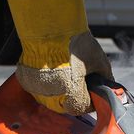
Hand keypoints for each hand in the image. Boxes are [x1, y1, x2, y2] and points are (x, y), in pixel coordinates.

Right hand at [5, 0, 112, 115]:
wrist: (48, 25)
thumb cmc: (75, 41)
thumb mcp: (98, 61)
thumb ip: (105, 78)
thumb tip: (108, 87)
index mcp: (71, 91)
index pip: (82, 108)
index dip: (89, 101)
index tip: (91, 93)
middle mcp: (51, 93)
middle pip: (66, 106)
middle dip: (74, 97)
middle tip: (78, 83)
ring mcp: (36, 88)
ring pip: (50, 100)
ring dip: (59, 93)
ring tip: (64, 76)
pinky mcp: (26, 80)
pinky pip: (37, 90)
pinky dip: (45, 85)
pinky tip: (52, 72)